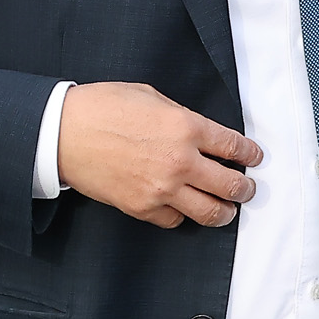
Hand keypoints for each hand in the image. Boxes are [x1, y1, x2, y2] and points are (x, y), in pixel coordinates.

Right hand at [56, 80, 260, 229]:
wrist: (64, 133)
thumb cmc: (104, 107)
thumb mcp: (152, 97)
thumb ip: (182, 117)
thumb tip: (199, 134)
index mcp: (187, 127)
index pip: (234, 147)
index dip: (250, 154)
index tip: (255, 158)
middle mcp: (182, 161)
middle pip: (230, 184)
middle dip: (245, 189)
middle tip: (248, 189)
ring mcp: (163, 189)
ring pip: (210, 212)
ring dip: (224, 211)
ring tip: (228, 210)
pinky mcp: (142, 208)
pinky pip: (175, 221)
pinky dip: (184, 216)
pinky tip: (186, 210)